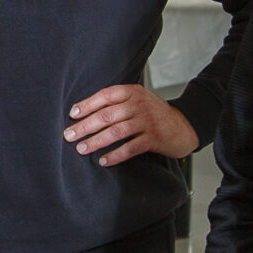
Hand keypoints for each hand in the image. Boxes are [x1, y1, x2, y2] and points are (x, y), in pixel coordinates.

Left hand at [65, 84, 198, 165]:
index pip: (106, 95)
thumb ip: (118, 102)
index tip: (72, 114)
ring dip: (97, 141)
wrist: (183, 126)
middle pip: (108, 115)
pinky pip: (131, 148)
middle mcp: (139, 105)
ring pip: (117, 131)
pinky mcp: (154, 139)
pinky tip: (104, 160)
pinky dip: (116, 155)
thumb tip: (84, 111)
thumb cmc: (154, 113)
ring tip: (81, 149)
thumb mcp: (138, 100)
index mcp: (133, 92)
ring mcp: (147, 122)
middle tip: (69, 135)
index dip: (87, 104)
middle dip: (85, 126)